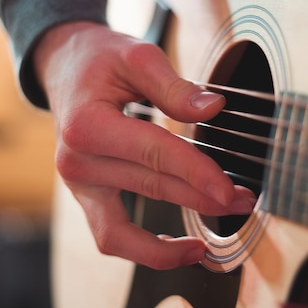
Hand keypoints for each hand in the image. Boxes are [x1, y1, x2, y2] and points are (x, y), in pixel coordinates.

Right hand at [34, 21, 255, 269]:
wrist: (64, 68)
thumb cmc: (100, 60)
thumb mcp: (136, 56)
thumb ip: (173, 86)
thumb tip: (213, 109)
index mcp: (86, 124)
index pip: (152, 153)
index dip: (195, 172)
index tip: (228, 188)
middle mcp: (76, 161)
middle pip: (149, 188)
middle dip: (200, 198)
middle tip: (242, 200)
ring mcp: (77, 184)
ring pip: (127, 229)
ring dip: (174, 236)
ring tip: (214, 233)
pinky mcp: (86, 196)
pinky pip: (111, 237)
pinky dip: (143, 251)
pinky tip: (180, 249)